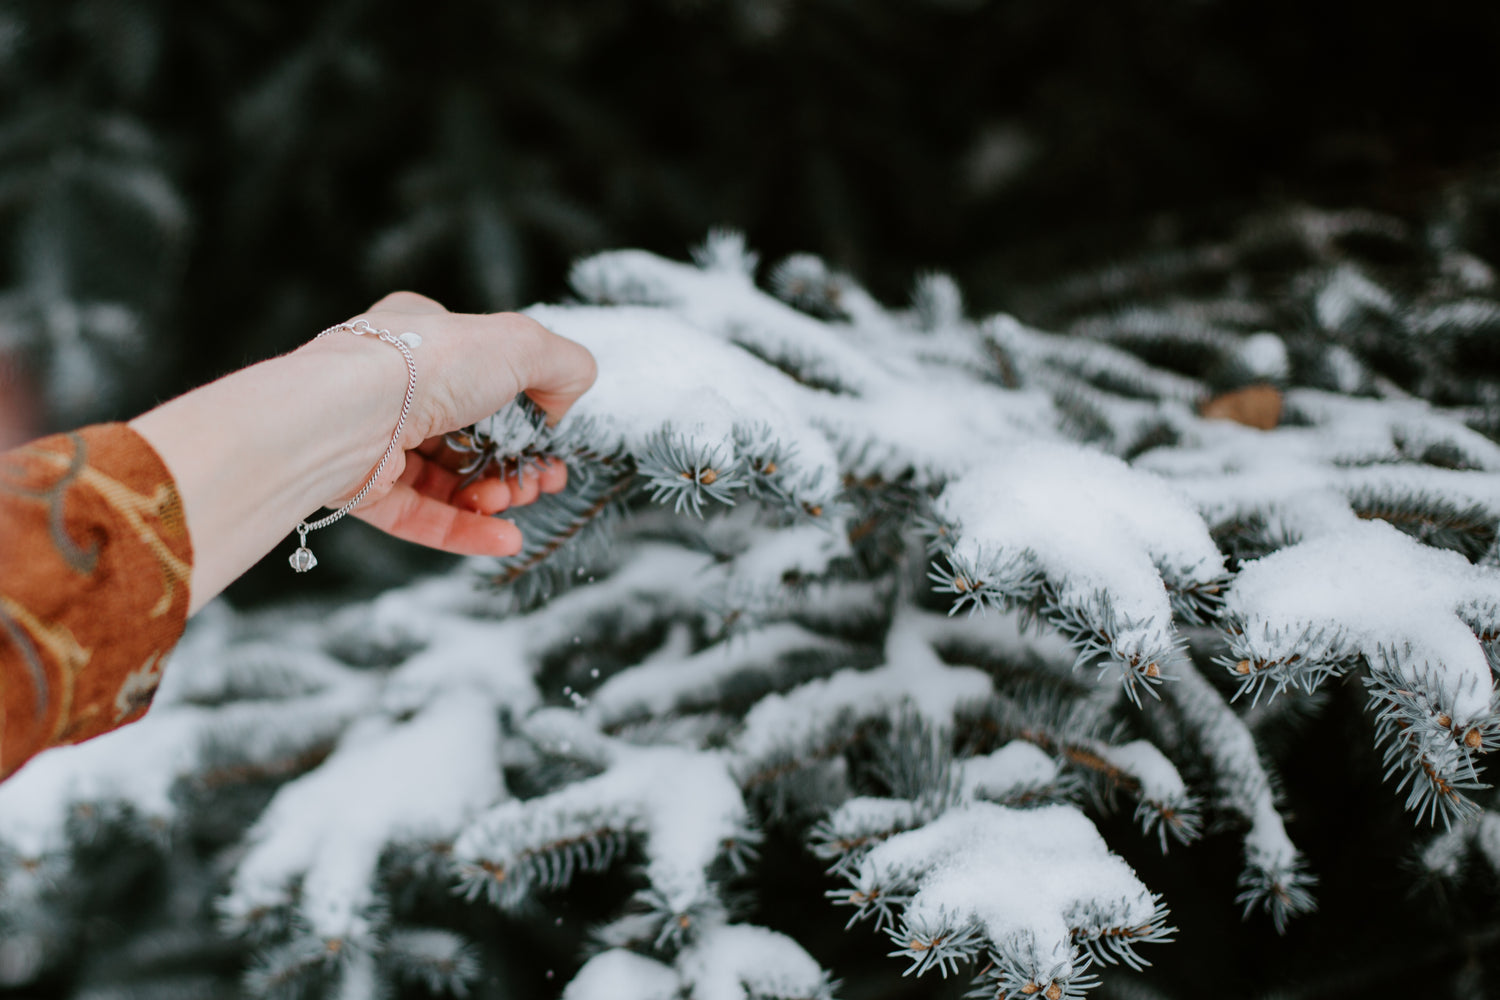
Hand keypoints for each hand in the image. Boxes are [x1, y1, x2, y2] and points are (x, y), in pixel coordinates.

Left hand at [314, 292, 595, 557]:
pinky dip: (466, 529)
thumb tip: (563, 404)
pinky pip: (421, 515)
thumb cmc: (425, 365)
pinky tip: (506, 539)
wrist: (346, 414)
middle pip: (471, 433)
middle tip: (545, 480)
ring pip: (447, 477)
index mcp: (422, 336)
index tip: (552, 437)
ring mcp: (377, 438)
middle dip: (514, 462)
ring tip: (516, 501)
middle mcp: (395, 385)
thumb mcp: (520, 343)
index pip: (482, 371)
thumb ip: (562, 366)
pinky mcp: (363, 489)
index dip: (523, 408)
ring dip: (493, 495)